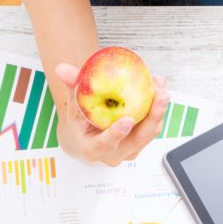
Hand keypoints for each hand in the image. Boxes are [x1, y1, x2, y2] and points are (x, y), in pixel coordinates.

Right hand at [54, 63, 169, 165]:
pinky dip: (157, 109)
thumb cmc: (79, 122)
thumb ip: (72, 86)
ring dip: (158, 110)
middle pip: (136, 140)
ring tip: (160, 85)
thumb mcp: (73, 104)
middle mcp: (114, 155)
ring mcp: (129, 151)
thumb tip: (61, 68)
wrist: (87, 138)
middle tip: (161, 95)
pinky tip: (158, 88)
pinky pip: (152, 128)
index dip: (116, 134)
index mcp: (92, 149)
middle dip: (152, 118)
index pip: (104, 144)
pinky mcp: (140, 144)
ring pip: (149, 134)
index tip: (127, 120)